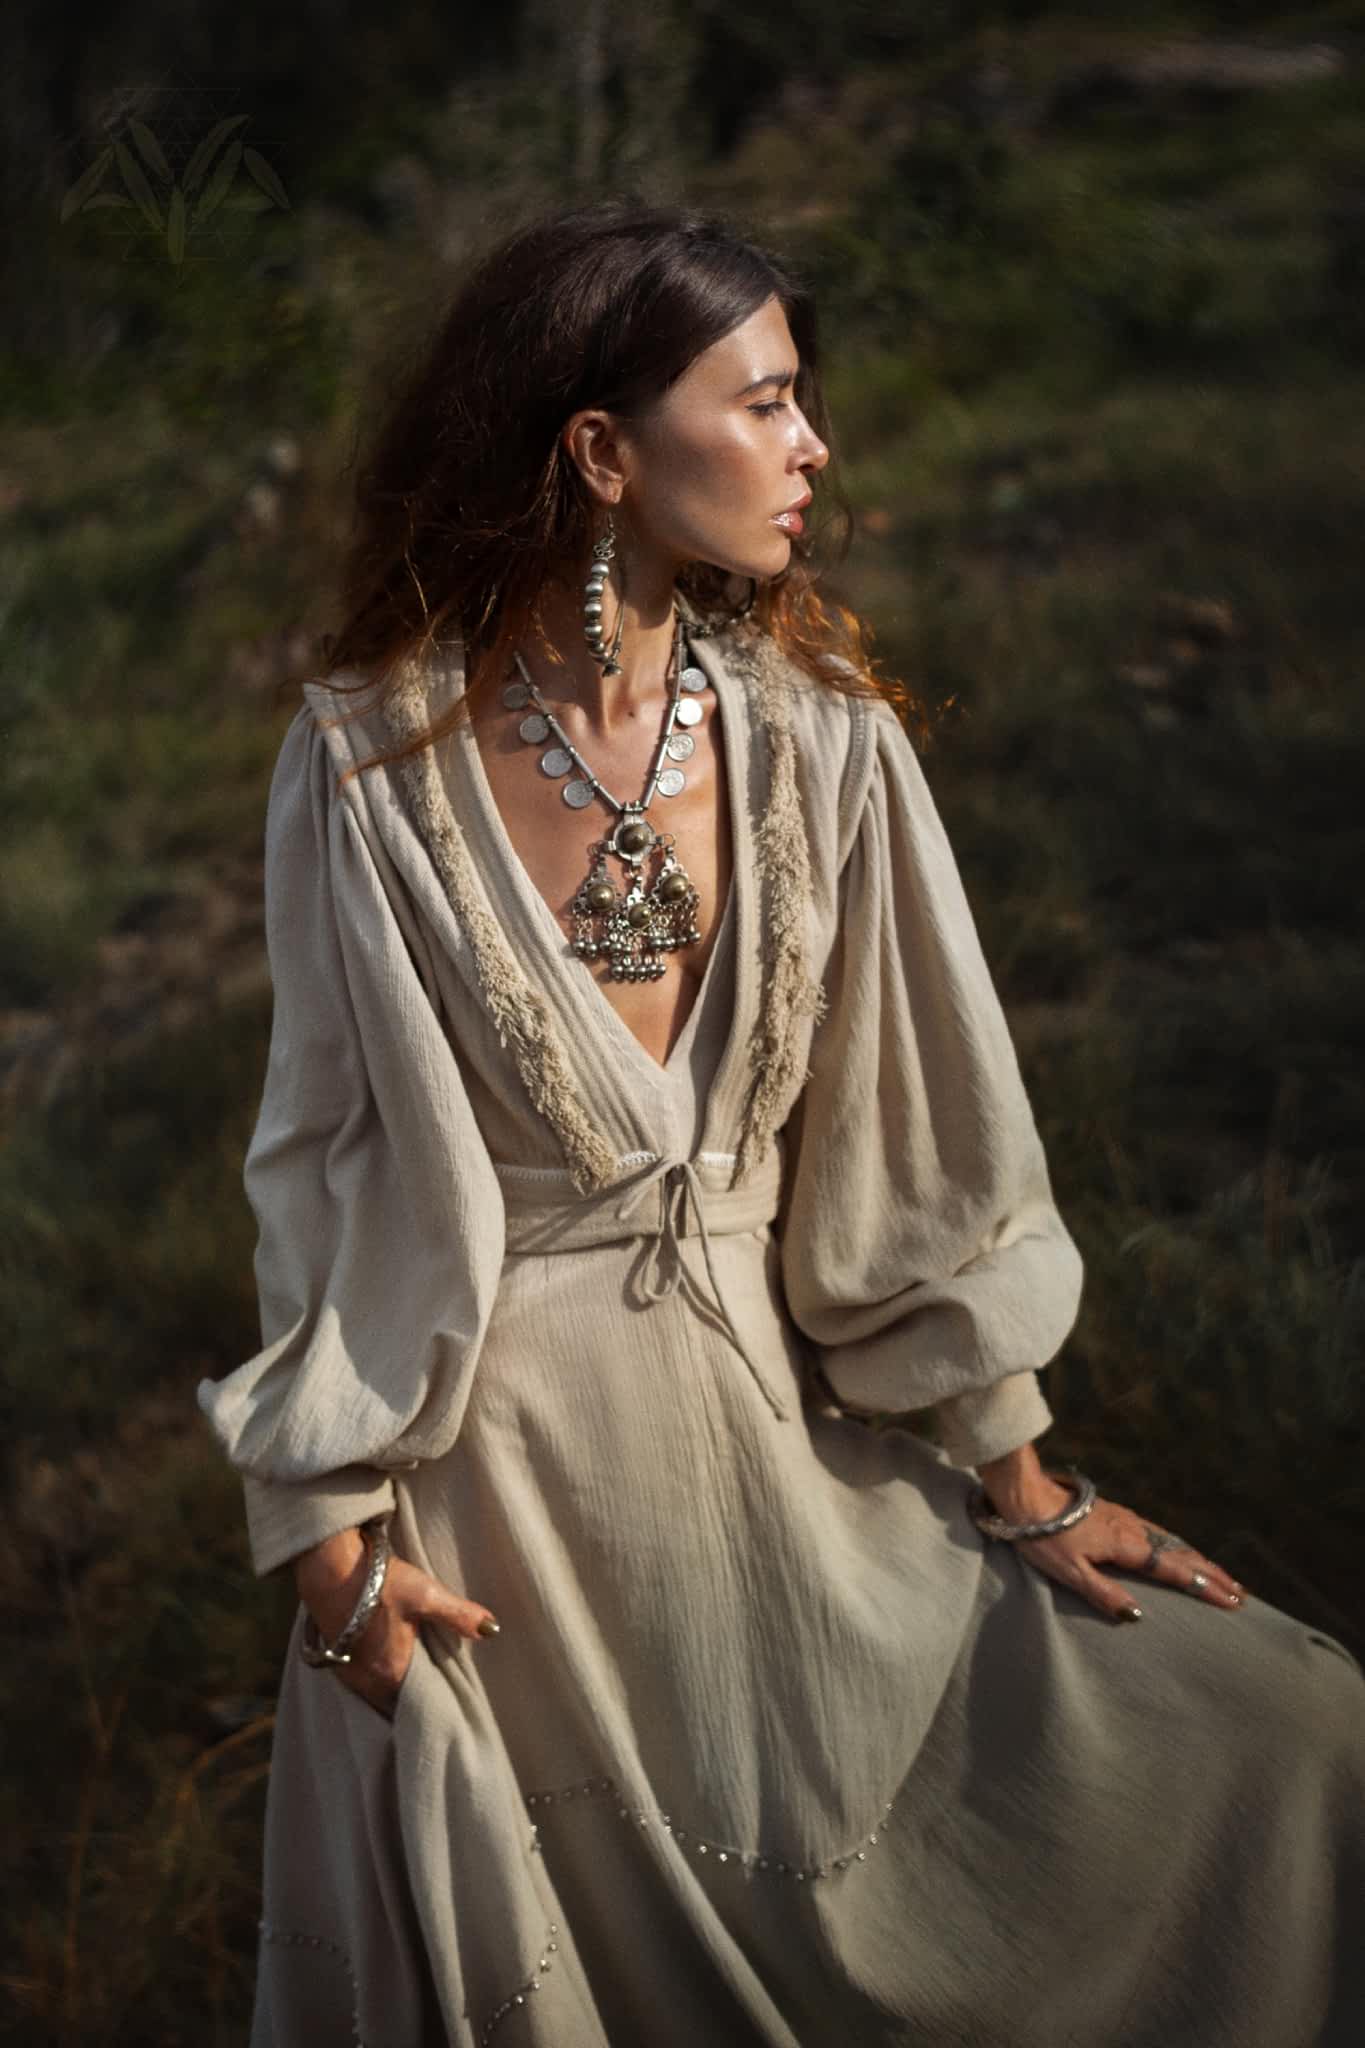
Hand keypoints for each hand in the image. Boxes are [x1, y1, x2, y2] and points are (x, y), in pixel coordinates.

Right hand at [294, 1527, 499, 1718]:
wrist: (327, 1562)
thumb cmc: (377, 1579)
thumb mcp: (424, 1594)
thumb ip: (458, 1615)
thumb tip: (491, 1629)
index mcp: (390, 1672)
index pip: (414, 1706)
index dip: (430, 1705)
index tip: (446, 1701)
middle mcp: (365, 1680)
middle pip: (393, 1701)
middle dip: (411, 1699)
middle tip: (432, 1689)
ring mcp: (346, 1670)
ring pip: (375, 1692)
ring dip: (391, 1688)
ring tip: (412, 1675)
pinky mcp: (334, 1656)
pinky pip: (359, 1680)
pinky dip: (373, 1676)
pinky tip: (384, 1658)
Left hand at [976, 1453, 1244, 1624]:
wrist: (1025, 1494)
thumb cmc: (1042, 1536)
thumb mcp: (1070, 1572)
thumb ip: (1105, 1594)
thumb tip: (1138, 1616)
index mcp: (1126, 1545)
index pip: (1175, 1570)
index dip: (1205, 1586)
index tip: (1232, 1601)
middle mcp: (1132, 1529)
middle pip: (1181, 1553)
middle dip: (1212, 1573)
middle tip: (1239, 1592)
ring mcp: (1124, 1517)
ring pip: (1170, 1540)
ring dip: (1198, 1557)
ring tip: (1218, 1573)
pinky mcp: (1114, 1512)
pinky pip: (1156, 1531)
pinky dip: (1177, 1544)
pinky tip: (1176, 1547)